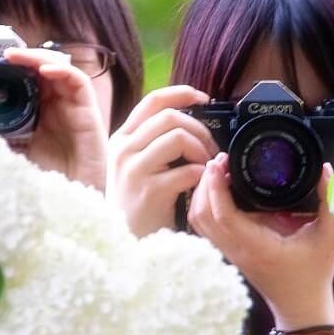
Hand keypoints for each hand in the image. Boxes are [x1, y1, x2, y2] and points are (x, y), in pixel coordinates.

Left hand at [1, 47, 109, 189]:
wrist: (70, 208)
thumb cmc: (45, 186)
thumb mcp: (10, 158)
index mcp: (38, 115)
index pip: (27, 81)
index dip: (11, 68)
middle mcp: (57, 108)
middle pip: (43, 70)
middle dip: (24, 58)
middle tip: (2, 55)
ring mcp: (73, 109)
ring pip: (60, 69)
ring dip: (39, 58)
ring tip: (18, 57)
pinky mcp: (89, 114)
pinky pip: (79, 83)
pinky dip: (63, 71)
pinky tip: (45, 70)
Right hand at [107, 85, 217, 236]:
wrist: (125, 240)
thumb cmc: (138, 202)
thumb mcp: (136, 164)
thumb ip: (154, 141)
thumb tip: (190, 121)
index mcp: (122, 138)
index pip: (153, 101)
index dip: (182, 93)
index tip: (205, 99)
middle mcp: (123, 149)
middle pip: (170, 117)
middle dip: (199, 129)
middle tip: (211, 149)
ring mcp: (134, 169)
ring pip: (178, 137)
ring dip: (201, 150)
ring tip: (206, 167)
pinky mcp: (149, 192)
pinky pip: (186, 170)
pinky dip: (201, 174)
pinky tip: (201, 184)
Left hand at [187, 154, 333, 329]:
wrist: (301, 306)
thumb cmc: (315, 272)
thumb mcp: (331, 235)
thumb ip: (329, 201)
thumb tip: (325, 168)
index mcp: (257, 245)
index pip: (223, 214)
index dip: (216, 186)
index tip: (221, 163)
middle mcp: (236, 249)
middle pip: (202, 214)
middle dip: (205, 183)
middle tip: (220, 160)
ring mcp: (229, 253)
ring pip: (198, 221)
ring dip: (202, 193)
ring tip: (218, 171)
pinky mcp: (229, 252)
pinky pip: (205, 227)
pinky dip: (204, 206)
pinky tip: (219, 190)